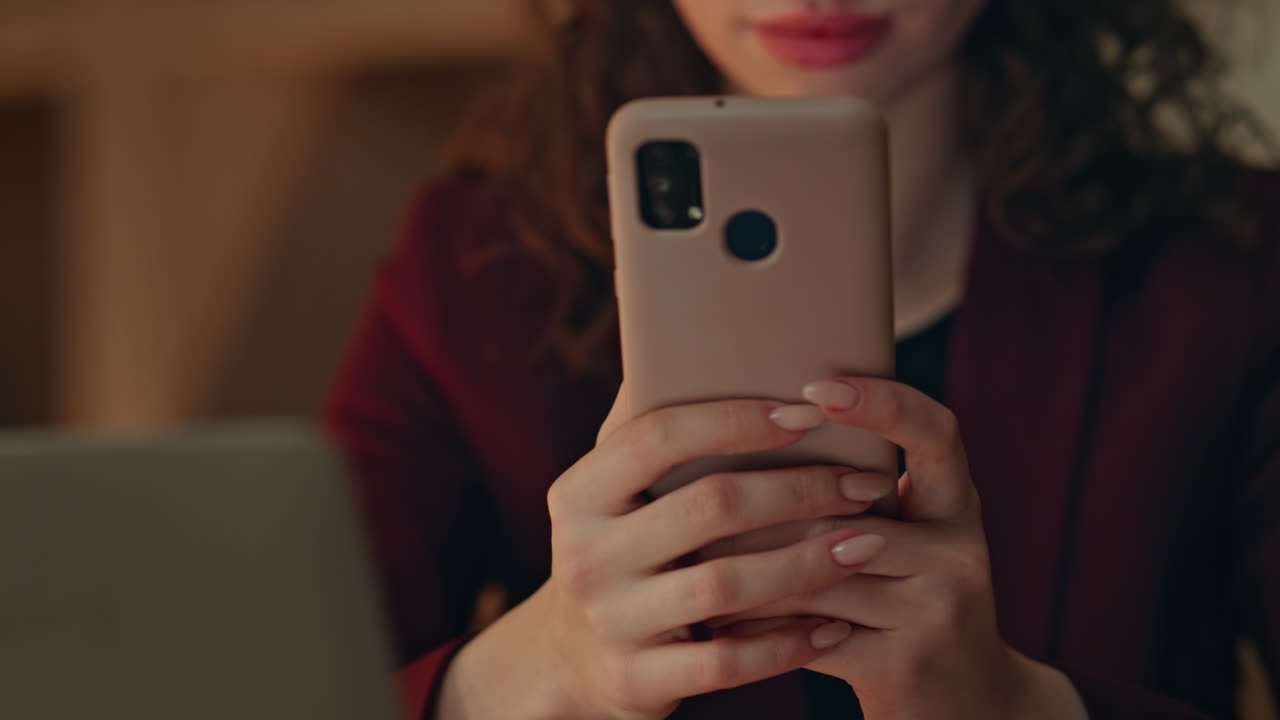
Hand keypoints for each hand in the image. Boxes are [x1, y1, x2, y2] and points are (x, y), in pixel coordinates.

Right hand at [438, 388, 895, 719]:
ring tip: (866, 542)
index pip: (659, 435)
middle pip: (709, 506)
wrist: (572, 659)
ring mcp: (610, 621)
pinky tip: (834, 624)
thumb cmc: (619, 546)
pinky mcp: (636, 680)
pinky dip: (789, 643)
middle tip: (864, 482)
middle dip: (799, 488)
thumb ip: (646, 423)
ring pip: (727, 584)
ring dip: (808, 562)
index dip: (737, 419)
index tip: (808, 412)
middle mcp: (585, 554)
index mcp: (579, 492)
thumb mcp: (612, 489)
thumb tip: (695, 334)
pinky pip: (729, 663)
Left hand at [702, 377, 1087, 719]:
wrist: (966, 705)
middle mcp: (961, 550)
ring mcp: (938, 609)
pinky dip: (759, 627)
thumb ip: (853, 495)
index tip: (817, 386)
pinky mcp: (905, 664)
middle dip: (760, 503)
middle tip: (691, 484)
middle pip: (845, 508)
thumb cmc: (904, 603)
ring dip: (744, 565)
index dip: (883, 403)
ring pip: (817, 570)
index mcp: (956, 504)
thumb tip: (748, 426)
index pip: (935, 433)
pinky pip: (810, 633)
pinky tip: (718, 620)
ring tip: (688, 552)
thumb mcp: (905, 540)